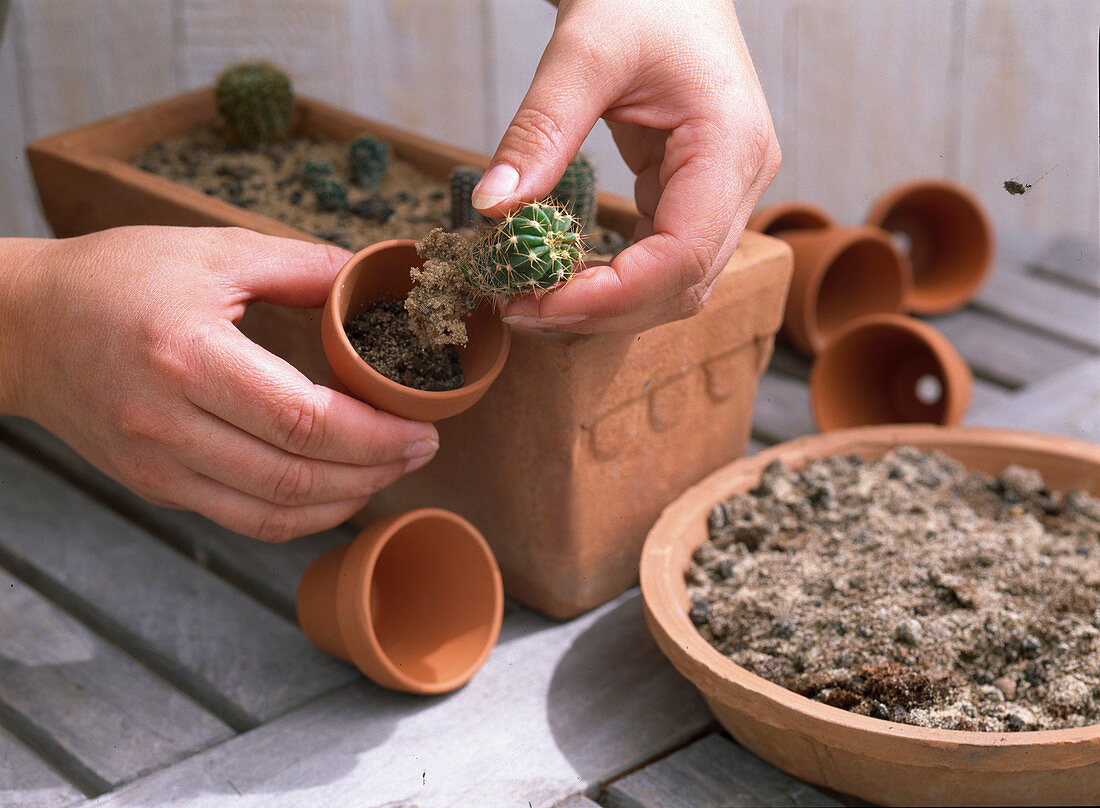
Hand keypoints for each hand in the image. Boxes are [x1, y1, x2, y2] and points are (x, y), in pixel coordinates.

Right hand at [1, 227, 438, 540]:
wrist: (24, 327)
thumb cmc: (114, 278)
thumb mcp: (212, 251)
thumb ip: (301, 265)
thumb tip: (372, 277)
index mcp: (187, 356)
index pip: (302, 420)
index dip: (375, 435)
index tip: (422, 427)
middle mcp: (168, 423)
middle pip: (296, 476)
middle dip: (376, 471)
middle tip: (422, 449)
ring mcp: (158, 466)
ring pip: (274, 513)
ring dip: (347, 501)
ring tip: (391, 471)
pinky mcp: (155, 487)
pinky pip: (244, 519)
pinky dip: (301, 513)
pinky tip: (337, 489)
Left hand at [472, 0, 780, 333]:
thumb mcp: (582, 51)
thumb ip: (539, 132)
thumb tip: (492, 208)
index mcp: (732, 145)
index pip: (682, 255)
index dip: (612, 296)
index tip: (539, 303)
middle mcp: (744, 180)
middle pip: (683, 285)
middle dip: (602, 311)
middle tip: (521, 309)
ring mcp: (729, 193)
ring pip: (677, 285)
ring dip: (608, 306)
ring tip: (535, 299)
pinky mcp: (701, 197)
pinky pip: (663, 261)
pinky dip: (616, 280)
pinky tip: (565, 277)